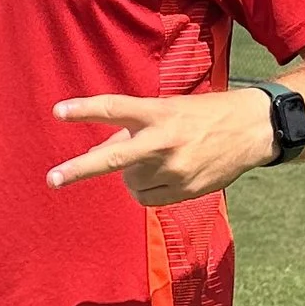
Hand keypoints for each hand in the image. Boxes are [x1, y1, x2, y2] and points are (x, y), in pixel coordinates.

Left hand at [46, 88, 273, 203]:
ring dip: (131, 173)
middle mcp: (164, 141)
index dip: (84, 110)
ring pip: (129, 181)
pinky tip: (163, 175)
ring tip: (154, 159)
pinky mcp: (186, 190)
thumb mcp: (169, 109)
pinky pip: (148, 198)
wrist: (252, 130)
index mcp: (160, 113)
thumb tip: (98, 153)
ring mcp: (175, 169)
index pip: (115, 108)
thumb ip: (133, 128)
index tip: (58, 112)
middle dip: (78, 170)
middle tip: (52, 179)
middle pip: (113, 159)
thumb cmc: (203, 115)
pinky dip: (146, 189)